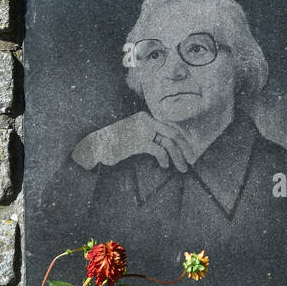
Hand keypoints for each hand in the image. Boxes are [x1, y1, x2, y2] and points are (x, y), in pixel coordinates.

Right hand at [72, 119, 196, 171]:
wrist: (96, 145)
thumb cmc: (115, 144)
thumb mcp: (135, 138)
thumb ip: (150, 139)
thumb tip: (169, 148)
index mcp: (146, 117)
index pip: (169, 127)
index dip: (181, 139)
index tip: (187, 151)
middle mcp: (146, 120)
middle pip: (173, 133)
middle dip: (184, 148)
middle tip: (190, 161)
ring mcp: (142, 130)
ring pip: (168, 142)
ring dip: (178, 157)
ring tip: (182, 168)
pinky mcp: (138, 141)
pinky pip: (158, 149)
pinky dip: (164, 158)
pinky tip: (164, 165)